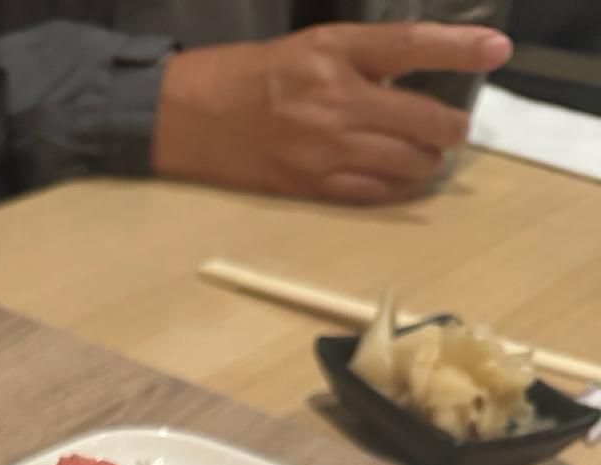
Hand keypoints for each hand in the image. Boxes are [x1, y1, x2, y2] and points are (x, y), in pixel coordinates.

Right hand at [151, 22, 512, 204]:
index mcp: (334, 54)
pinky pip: (374, 193)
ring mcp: (325, 150)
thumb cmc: (249, 77)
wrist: (190, 118)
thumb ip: (361, 59)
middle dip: (447, 128)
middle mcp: (336, 103)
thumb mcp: (310, 47)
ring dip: (425, 162)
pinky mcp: (312, 186)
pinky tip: (400, 180)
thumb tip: (412, 77)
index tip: (499, 49)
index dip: (461, 48)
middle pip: (421, 119)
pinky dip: (396, 187)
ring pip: (405, 163)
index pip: (413, 47)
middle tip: (452, 129)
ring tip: (425, 157)